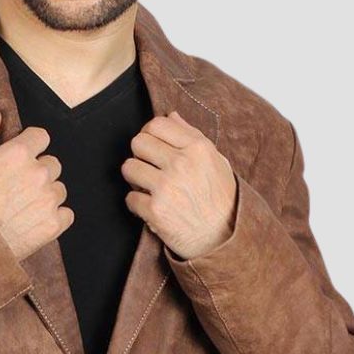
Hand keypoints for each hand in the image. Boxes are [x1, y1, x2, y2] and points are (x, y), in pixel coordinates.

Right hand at [0, 108, 73, 261]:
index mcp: (17, 153)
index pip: (41, 137)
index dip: (29, 147)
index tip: (19, 161)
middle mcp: (37, 174)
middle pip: (52, 165)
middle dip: (38, 173)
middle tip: (16, 190)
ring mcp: (47, 201)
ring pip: (59, 190)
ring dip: (46, 196)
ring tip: (21, 209)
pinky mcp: (52, 226)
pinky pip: (66, 215)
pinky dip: (54, 218)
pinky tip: (32, 223)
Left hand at [121, 110, 237, 259]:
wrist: (223, 237)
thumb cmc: (220, 199)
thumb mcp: (215, 161)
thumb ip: (192, 136)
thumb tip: (171, 116)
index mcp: (197, 148)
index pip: (157, 124)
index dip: (150, 134)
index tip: (153, 147)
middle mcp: (181, 164)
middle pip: (138, 143)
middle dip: (140, 155)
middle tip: (149, 168)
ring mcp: (166, 187)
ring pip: (129, 168)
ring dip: (135, 178)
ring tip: (148, 187)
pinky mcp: (155, 211)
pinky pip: (130, 198)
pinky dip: (136, 204)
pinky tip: (150, 207)